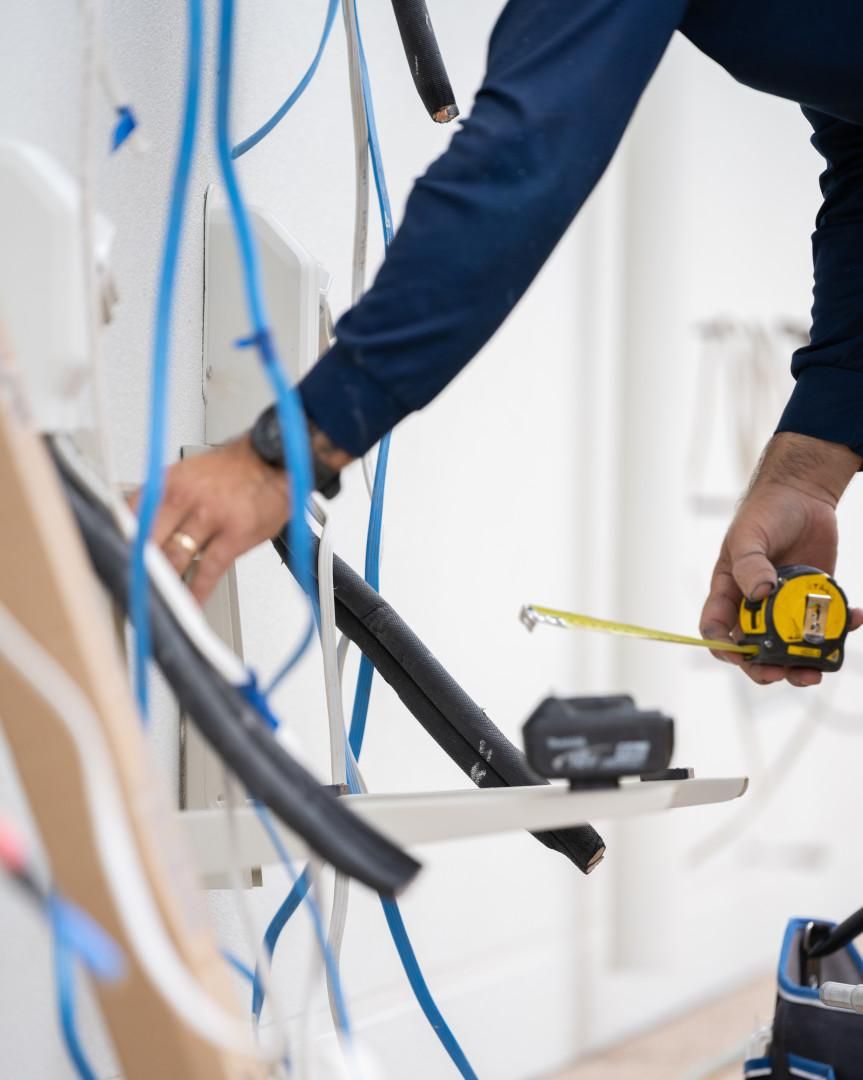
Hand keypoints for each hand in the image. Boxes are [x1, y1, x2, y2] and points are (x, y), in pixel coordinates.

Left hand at [129, 436, 290, 603]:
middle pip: (147, 542)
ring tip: (155, 603)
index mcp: (167, 483)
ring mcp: (209, 517)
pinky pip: (208, 571)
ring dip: (163, 584)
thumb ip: (159, 503)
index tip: (110, 565)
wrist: (272, 461)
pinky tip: (190, 605)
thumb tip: (134, 531)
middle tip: (128, 589)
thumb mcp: (186, 476)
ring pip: (174, 559)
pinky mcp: (234, 536)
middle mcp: (185, 498)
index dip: (117, 545)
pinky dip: (196, 593)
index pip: (129, 518)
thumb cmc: (231, 472)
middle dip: (137, 569)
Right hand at [701, 432, 862, 686]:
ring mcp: (785, 607)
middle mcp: (754, 606)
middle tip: (784, 673)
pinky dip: (842, 629)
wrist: (802, 495)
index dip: (723, 647)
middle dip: (767, 668)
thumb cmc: (765, 513)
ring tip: (820, 668)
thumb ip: (750, 565)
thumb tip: (760, 596)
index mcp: (728, 593)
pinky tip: (856, 619)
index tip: (742, 655)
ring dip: (803, 663)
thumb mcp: (749, 535)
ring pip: (790, 648)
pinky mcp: (813, 601)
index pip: (716, 629)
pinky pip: (825, 626)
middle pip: (754, 650)